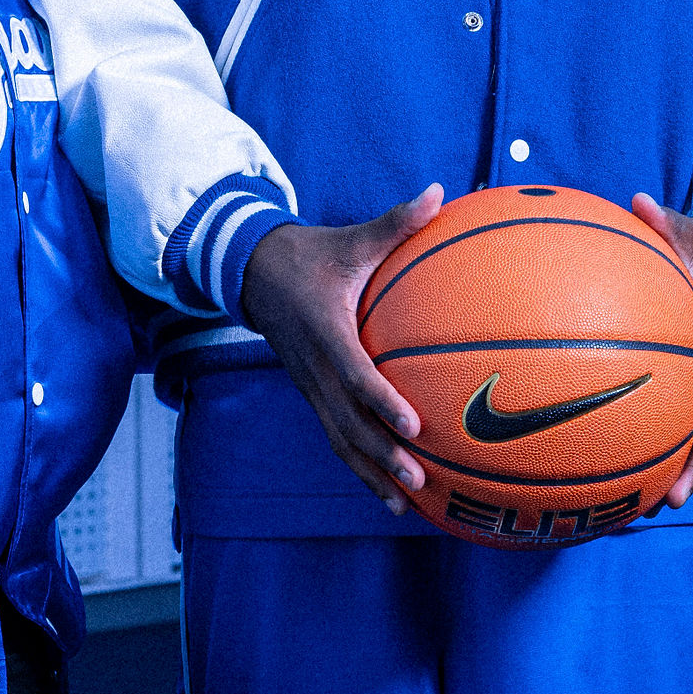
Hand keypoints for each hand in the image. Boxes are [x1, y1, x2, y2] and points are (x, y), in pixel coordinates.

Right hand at [238, 187, 443, 511]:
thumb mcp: (353, 238)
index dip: (382, 401)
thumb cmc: (315, 255)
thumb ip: (397, 222)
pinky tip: (392, 493)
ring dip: (371, 473)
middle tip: (419, 476)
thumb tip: (437, 191)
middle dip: (381, 453)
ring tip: (405, 502)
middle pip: (347, 423)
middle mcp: (315, 369)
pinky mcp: (313, 397)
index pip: (356, 373)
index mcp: (327, 332)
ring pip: (340, 440)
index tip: (413, 423)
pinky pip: (337, 438)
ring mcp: (311, 388)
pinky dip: (362, 467)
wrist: (255, 275)